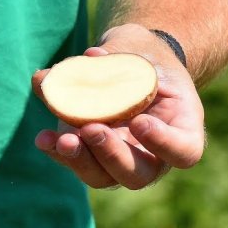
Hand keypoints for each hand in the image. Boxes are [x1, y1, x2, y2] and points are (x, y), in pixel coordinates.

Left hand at [31, 24, 204, 189]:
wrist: (132, 63)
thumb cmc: (144, 56)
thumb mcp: (135, 49)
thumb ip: (105, 59)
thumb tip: (47, 76)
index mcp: (181, 128)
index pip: (184, 152)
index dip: (164, 144)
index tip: (140, 121)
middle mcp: (153, 153)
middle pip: (137, 174)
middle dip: (111, 155)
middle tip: (91, 129)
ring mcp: (120, 159)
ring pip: (103, 177)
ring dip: (80, 160)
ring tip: (62, 140)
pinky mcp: (91, 155)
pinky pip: (76, 162)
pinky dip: (57, 151)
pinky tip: (44, 138)